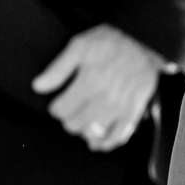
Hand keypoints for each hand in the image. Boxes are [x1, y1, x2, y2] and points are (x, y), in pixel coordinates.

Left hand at [34, 25, 165, 152]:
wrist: (145, 41)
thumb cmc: (113, 41)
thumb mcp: (81, 45)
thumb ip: (58, 67)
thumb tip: (38, 86)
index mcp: (90, 81)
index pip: (61, 110)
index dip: (56, 107)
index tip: (59, 103)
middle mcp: (105, 98)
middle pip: (74, 124)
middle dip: (68, 119)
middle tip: (71, 110)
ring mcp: (121, 107)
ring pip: (93, 133)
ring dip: (83, 130)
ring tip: (82, 122)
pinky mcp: (135, 111)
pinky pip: (118, 136)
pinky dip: (106, 143)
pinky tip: (98, 142)